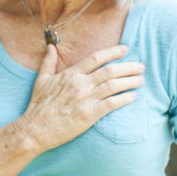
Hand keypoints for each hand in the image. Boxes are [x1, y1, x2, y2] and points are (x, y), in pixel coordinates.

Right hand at [18, 44, 143, 152]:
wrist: (35, 128)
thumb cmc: (38, 105)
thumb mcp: (41, 79)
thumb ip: (48, 62)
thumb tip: (50, 47)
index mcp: (70, 74)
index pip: (95, 58)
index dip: (112, 52)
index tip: (125, 49)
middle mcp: (80, 84)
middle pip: (110, 70)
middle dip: (128, 67)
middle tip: (141, 66)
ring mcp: (85, 99)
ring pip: (113, 85)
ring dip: (130, 81)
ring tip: (141, 80)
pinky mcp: (89, 115)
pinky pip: (111, 104)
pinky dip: (124, 99)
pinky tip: (132, 97)